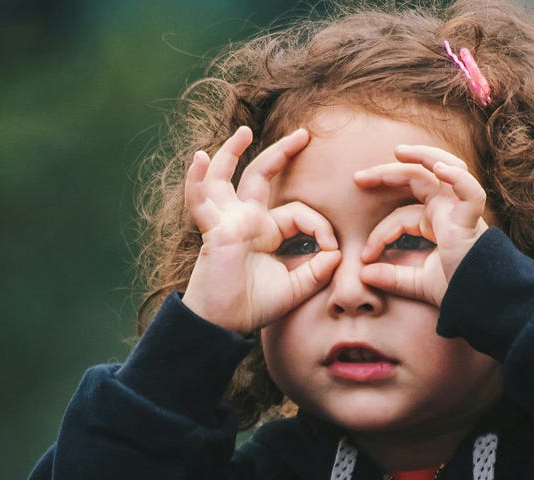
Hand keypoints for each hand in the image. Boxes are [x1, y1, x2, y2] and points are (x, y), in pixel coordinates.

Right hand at [181, 126, 341, 334]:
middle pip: (261, 176)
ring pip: (225, 178)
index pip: (298, 212)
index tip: (333, 249)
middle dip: (282, 154)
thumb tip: (337, 254)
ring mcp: (227, 221)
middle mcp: (245, 220)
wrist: (223, 325)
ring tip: (243, 131)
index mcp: (266, 231)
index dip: (320, 226)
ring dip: (231, 153)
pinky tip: (199, 158)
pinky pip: (201, 200)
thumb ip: (317, 271)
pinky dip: (197, 179)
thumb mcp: (295, 288)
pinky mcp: (214, 230)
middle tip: (303, 134)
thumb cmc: (253, 306)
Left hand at [352, 145, 488, 306]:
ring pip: (445, 168)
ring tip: (398, 152)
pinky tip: (438, 168)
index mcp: (436, 222)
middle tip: (358, 179)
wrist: (480, 302)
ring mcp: (461, 210)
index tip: (364, 257)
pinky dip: (456, 177)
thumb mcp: (418, 283)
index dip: (380, 234)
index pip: (401, 216)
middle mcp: (448, 210)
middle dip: (388, 173)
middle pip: (417, 179)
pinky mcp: (471, 218)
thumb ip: (393, 278)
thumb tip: (363, 274)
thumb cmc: (457, 290)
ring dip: (422, 156)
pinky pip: (469, 190)